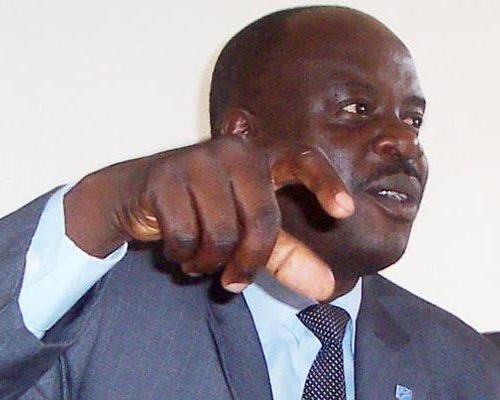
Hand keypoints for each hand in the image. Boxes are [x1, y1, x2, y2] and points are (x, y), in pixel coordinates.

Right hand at [64, 134, 353, 300]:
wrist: (139, 195)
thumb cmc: (204, 211)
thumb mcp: (248, 231)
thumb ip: (288, 255)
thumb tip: (327, 289)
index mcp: (263, 157)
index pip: (303, 159)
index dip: (326, 182)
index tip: (345, 211)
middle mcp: (235, 151)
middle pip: (262, 221)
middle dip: (248, 261)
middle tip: (234, 280)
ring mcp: (198, 159)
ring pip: (220, 234)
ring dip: (209, 262)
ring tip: (200, 257)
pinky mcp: (165, 176)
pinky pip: (184, 236)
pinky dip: (182, 256)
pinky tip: (178, 248)